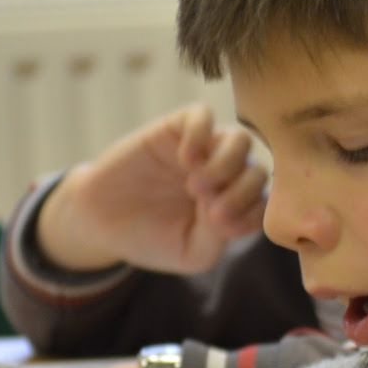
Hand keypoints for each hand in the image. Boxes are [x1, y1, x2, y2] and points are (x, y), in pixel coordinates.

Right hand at [36, 103, 267, 273]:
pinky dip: (201, 134)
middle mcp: (224, 173)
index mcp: (234, 202)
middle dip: (240, 193)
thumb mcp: (192, 252)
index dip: (251, 214)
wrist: (102, 223)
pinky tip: (185, 159)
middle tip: (209, 211)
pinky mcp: (173, 129)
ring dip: (226, 165)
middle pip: (258, 170)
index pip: (265, 200)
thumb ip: (220, 236)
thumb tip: (232, 208)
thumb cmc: (152, 238)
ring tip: (197, 187)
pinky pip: (202, 114)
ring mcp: (201, 149)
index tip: (221, 230)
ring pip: (239, 139)